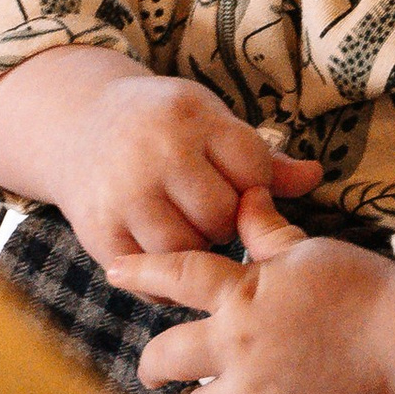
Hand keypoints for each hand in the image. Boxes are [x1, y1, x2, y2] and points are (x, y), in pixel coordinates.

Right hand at [0, 48, 320, 275]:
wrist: (78, 124)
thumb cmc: (163, 126)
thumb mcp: (211, 122)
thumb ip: (262, 157)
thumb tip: (316, 176)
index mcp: (190, 116)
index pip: (252, 170)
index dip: (254, 188)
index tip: (238, 184)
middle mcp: (155, 153)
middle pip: (221, 216)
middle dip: (226, 223)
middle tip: (213, 214)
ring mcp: (124, 193)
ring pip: (186, 252)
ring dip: (197, 251)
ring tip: (190, 231)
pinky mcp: (98, 229)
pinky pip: (149, 275)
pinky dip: (164, 276)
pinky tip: (165, 251)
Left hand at [125, 233, 394, 393]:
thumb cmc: (364, 288)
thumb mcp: (310, 250)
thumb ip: (267, 232)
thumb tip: (246, 195)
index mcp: (241, 295)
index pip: (176, 276)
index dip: (140, 271)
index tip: (113, 271)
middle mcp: (236, 348)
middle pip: (163, 360)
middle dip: (155, 363)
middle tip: (158, 367)